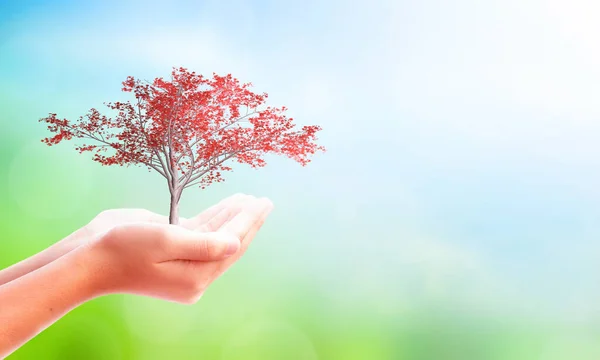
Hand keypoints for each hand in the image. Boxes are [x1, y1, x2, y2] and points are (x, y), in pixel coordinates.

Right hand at [0, 193, 248, 286]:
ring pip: (216, 238)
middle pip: (229, 243)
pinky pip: (200, 235)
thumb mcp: (166, 242)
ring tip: (249, 200)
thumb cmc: (124, 249)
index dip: (249, 221)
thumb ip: (205, 243)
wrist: (90, 260)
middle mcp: (194, 273)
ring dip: (231, 218)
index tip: (263, 202)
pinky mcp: (173, 252)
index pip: (231, 244)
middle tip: (265, 201)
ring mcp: (184, 264)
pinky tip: (225, 206)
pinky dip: (213, 220)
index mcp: (196, 276)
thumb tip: (237, 243)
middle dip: (247, 220)